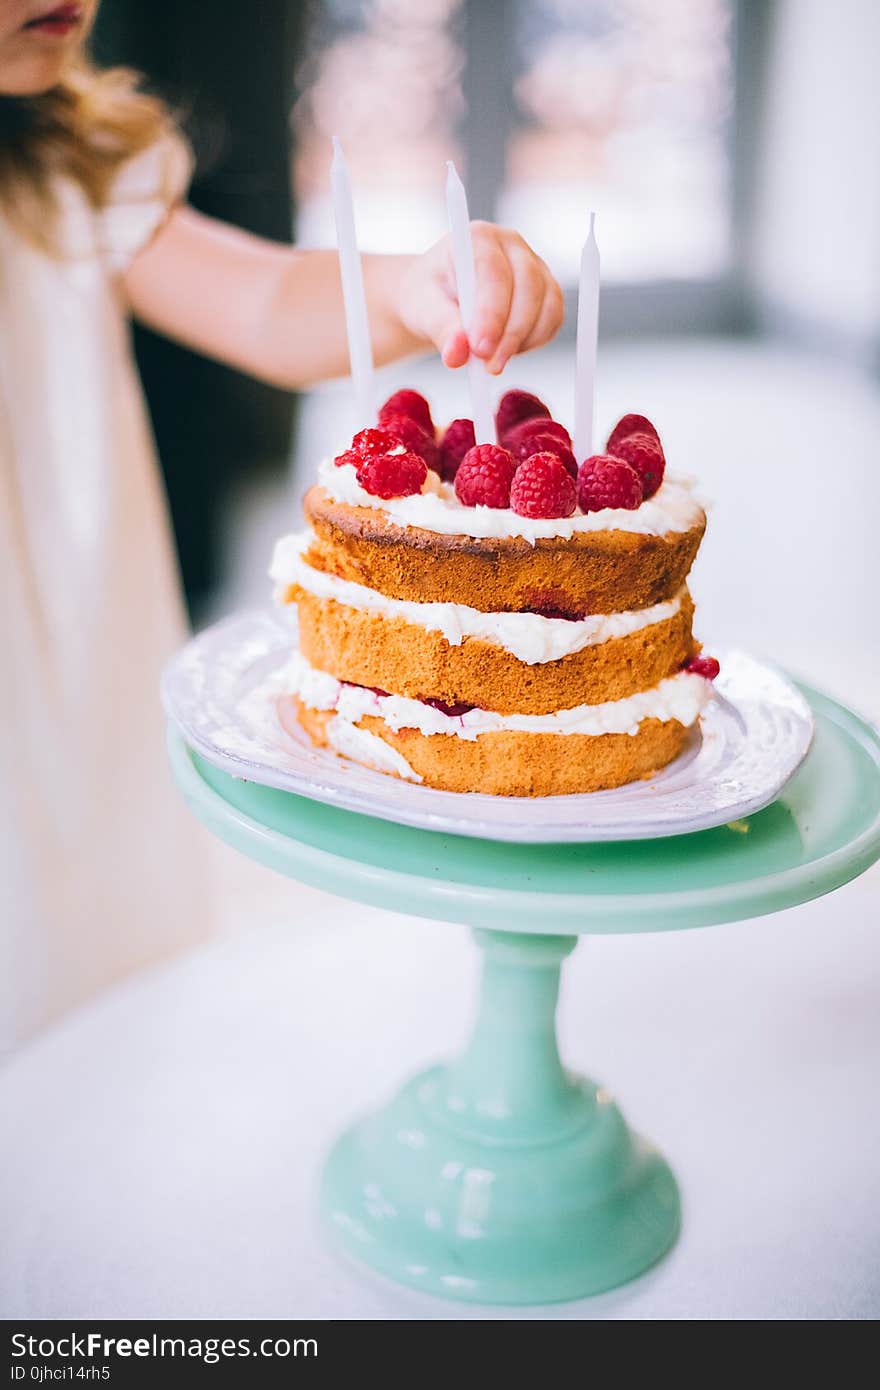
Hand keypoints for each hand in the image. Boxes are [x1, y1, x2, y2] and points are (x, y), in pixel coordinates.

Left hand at [396, 223, 564, 374]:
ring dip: (523, 340)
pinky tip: (508, 351)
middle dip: (510, 332)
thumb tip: (458, 354)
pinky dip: (534, 342)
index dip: (490, 312)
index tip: (480, 348)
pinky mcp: (546, 291)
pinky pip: (553, 319)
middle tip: (489, 366)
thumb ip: (441, 328)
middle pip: (527, 286)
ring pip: (547, 303)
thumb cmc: (429, 296)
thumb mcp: (423, 310)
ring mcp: (534, 266)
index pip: (493, 271)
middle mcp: (511, 246)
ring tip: (493, 363)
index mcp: (478, 238)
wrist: (439, 298)